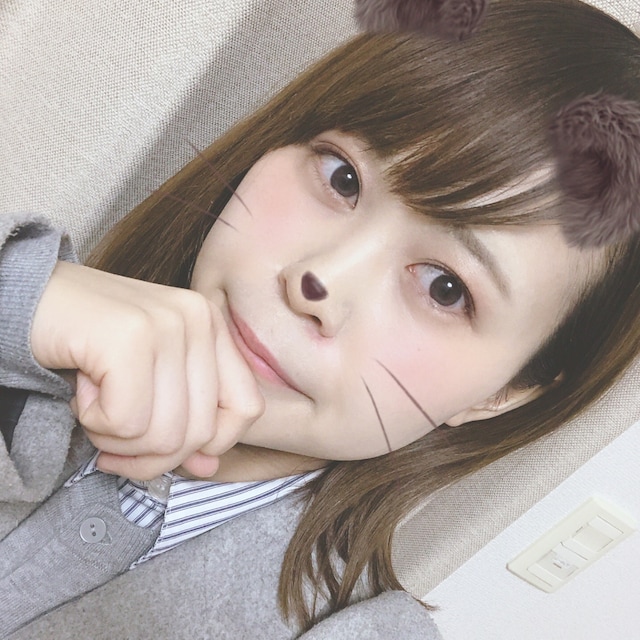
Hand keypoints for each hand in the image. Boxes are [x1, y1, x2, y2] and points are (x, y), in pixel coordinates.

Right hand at [31, 261, 263, 479]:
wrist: (26, 299)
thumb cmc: (89, 344)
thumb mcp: (147, 383)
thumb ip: (183, 421)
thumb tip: (208, 466)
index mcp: (213, 326)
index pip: (247, 408)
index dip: (208, 442)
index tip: (161, 444)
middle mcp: (200, 319)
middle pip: (201, 432)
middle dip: (149, 453)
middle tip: (111, 432)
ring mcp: (169, 323)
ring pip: (165, 435)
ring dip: (118, 440)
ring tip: (95, 405)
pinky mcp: (130, 336)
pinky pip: (128, 422)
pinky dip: (96, 424)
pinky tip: (83, 390)